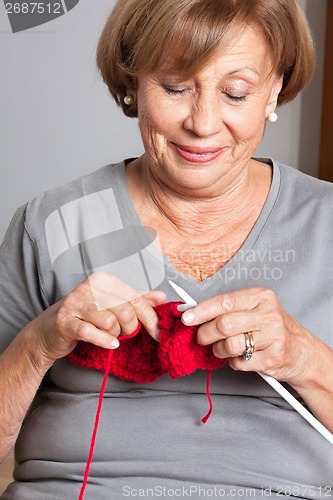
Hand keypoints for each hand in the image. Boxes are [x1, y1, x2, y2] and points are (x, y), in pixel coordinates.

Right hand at [31, 272, 166, 361]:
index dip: (150, 318)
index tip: (158, 333)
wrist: (51, 330)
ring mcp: (75, 303)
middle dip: (130, 327)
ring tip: (110, 335)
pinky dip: (104, 341)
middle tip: (125, 334)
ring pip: (110, 322)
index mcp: (104, 280)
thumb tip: (162, 297)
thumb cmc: (86, 316)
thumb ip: (138, 299)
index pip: (135, 298)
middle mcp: (89, 287)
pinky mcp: (65, 321)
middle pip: (125, 310)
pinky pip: (90, 332)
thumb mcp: (113, 304)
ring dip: (115, 334)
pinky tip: (110, 344)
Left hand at [181, 287, 314, 383]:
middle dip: (206, 334)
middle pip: (224, 325)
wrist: (301, 350)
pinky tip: (241, 356)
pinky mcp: (274, 357)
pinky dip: (234, 362)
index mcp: (260, 297)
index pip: (224, 302)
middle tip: (201, 338)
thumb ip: (226, 309)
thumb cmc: (269, 328)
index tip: (186, 318)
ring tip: (222, 349)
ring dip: (219, 350)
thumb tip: (192, 312)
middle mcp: (268, 314)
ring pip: (230, 345)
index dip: (202, 311)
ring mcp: (273, 336)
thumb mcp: (252, 310)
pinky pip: (240, 362)